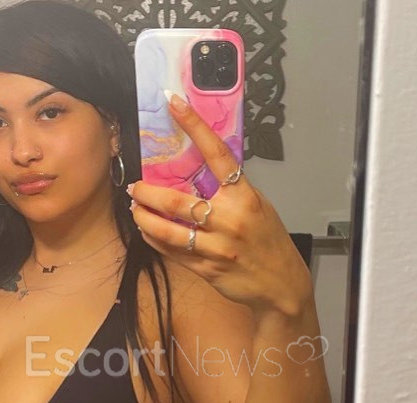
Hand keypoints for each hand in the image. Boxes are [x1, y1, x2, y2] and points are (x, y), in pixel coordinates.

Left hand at [127, 92, 312, 315]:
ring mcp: (215, 247)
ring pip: (168, 230)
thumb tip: (203, 171)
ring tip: (136, 209)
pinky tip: (147, 231)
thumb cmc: (269, 243)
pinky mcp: (205, 268)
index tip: (174, 103)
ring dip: (144, 218)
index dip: (194, 126)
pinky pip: (172, 251)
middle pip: (177, 202)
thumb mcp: (259, 207)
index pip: (216, 153)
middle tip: (136, 186)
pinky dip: (155, 239)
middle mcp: (228, 220)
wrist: (280, 285)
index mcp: (244, 197)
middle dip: (149, 192)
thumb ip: (232, 191)